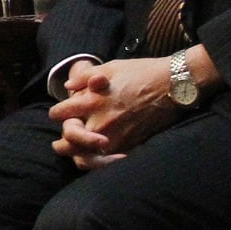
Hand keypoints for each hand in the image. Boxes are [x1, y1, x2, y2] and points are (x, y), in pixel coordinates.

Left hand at [48, 56, 182, 170]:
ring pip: (85, 156)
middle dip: (62, 142)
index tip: (58, 115)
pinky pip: (107, 161)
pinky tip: (98, 158)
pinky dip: (100, 162)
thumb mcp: (111, 67)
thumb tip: (69, 85)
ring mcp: (115, 136)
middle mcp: (99, 121)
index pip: (60, 114)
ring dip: (79, 155)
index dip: (57, 114)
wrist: (173, 86)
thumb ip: (86, 77)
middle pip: (69, 139)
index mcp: (91, 100)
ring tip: (76, 156)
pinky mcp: (129, 145)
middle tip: (58, 145)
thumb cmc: (142, 72)